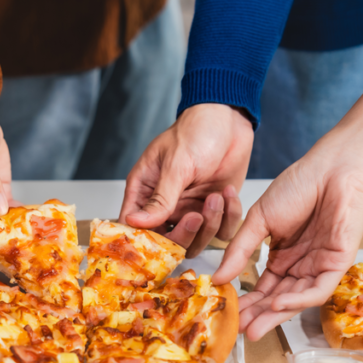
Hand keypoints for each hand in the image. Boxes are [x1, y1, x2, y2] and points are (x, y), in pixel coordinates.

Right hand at [120, 104, 251, 256]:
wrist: (228, 119)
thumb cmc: (195, 131)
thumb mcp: (176, 164)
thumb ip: (159, 198)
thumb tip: (134, 222)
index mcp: (145, 191)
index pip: (134, 226)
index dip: (143, 241)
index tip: (160, 243)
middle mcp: (166, 205)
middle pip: (167, 242)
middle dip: (184, 235)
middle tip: (196, 216)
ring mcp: (191, 209)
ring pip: (196, 241)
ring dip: (209, 225)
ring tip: (216, 196)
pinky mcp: (215, 210)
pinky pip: (221, 232)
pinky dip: (228, 218)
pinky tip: (228, 193)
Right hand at [213, 154, 362, 340]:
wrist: (330, 168)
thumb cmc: (298, 185)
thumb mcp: (258, 220)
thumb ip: (240, 250)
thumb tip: (218, 278)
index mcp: (283, 255)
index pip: (263, 286)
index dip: (246, 301)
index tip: (227, 313)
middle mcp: (302, 265)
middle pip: (278, 298)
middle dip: (258, 316)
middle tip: (238, 331)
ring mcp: (320, 266)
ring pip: (296, 299)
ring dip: (274, 315)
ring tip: (253, 328)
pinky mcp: (339, 263)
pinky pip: (318, 289)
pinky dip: (297, 299)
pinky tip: (276, 304)